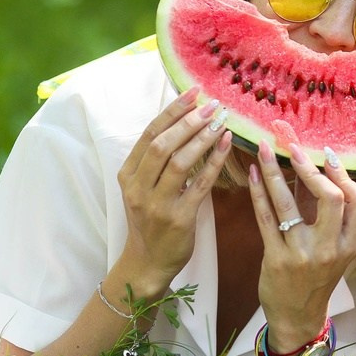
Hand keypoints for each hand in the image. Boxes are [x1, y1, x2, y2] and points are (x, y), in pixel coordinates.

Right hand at [114, 88, 232, 289]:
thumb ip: (154, 161)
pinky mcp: (178, 218)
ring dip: (202, 137)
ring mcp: (157, 204)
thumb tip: (182, 122)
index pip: (150, 134)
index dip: (172, 111)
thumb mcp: (141, 189)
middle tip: (213, 105)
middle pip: (163, 145)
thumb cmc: (149, 222)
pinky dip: (214, 161)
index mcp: (128, 175)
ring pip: (179, 162)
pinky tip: (226, 144)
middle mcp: (138, 187)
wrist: (147, 263)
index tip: (193, 93)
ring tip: (221, 120)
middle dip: (189, 121)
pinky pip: (200, 184)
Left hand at [248, 140, 355, 353]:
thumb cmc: (315, 276)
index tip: (326, 153)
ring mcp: (303, 255)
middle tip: (293, 148)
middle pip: (332, 198)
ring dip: (274, 172)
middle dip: (311, 169)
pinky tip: (252, 174)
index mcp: (349, 244)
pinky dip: (258, 193)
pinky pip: (266, 219)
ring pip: (289, 205)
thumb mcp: (332, 249)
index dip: (343, 174)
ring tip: (264, 150)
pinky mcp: (277, 260)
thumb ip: (326, 213)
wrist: (297, 316)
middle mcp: (330, 249)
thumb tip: (313, 167)